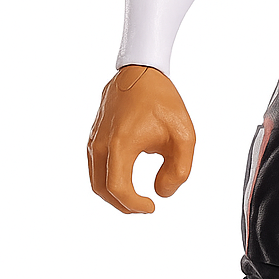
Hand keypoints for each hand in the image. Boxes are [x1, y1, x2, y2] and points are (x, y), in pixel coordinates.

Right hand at [88, 65, 194, 213]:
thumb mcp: (184, 135)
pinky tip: (127, 178)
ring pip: (96, 179)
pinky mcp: (94, 135)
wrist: (141, 71)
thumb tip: (162, 192)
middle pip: (101, 189)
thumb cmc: (162, 101)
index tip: (152, 206)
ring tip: (136, 197)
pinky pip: (96, 166)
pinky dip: (108, 179)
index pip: (118, 188)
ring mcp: (94, 139)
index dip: (134, 205)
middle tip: (144, 207)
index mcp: (121, 144)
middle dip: (123, 205)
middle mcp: (101, 143)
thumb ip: (179, 170)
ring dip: (114, 193)